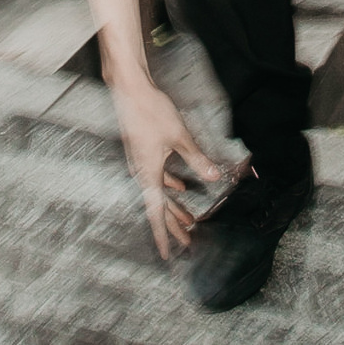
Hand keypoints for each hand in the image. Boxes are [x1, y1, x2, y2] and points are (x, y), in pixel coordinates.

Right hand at [111, 79, 221, 258]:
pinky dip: (170, 187)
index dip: (163, 234)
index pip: (156, 212)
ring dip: (174, 208)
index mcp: (148, 173)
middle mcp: (142, 172)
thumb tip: (213, 178)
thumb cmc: (151, 111)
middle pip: (159, 206)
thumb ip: (196, 159)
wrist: (129, 89)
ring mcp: (141, 162)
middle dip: (174, 226)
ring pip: (159, 193)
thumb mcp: (179, 137)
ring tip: (189, 221)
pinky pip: (158, 178)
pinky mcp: (144, 152)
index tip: (167, 254)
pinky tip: (182, 189)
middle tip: (188, 243)